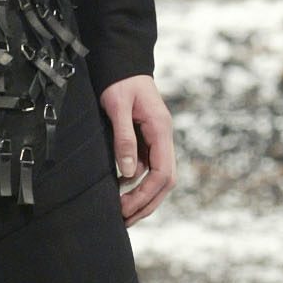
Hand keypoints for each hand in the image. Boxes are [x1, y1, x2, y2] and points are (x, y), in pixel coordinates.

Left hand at [99, 74, 175, 223]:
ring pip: (158, 178)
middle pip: (165, 181)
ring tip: (122, 214)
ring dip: (143, 198)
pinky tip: (120, 193)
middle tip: (123, 219)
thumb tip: (128, 172)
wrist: (123, 62)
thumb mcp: (117, 106)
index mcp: (161, 130)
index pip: (163, 173)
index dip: (146, 195)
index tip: (126, 208)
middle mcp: (163, 137)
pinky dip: (137, 185)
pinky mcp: (147, 140)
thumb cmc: (119, 81)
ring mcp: (157, 140)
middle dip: (147, 203)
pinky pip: (148, 169)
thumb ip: (124, 138)